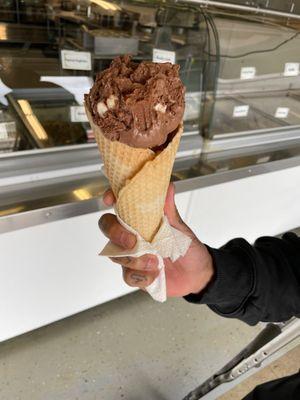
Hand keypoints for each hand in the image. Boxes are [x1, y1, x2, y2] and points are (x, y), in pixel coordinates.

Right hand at [99, 184, 213, 296]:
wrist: (197, 275)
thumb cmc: (187, 248)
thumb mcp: (180, 228)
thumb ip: (169, 210)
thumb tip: (167, 187)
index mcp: (140, 220)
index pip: (119, 204)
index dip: (110, 198)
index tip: (110, 200)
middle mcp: (132, 236)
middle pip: (107, 227)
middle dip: (116, 234)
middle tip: (132, 241)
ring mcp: (131, 255)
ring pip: (116, 255)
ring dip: (135, 260)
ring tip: (156, 261)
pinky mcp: (135, 274)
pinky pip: (128, 275)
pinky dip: (143, 276)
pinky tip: (155, 273)